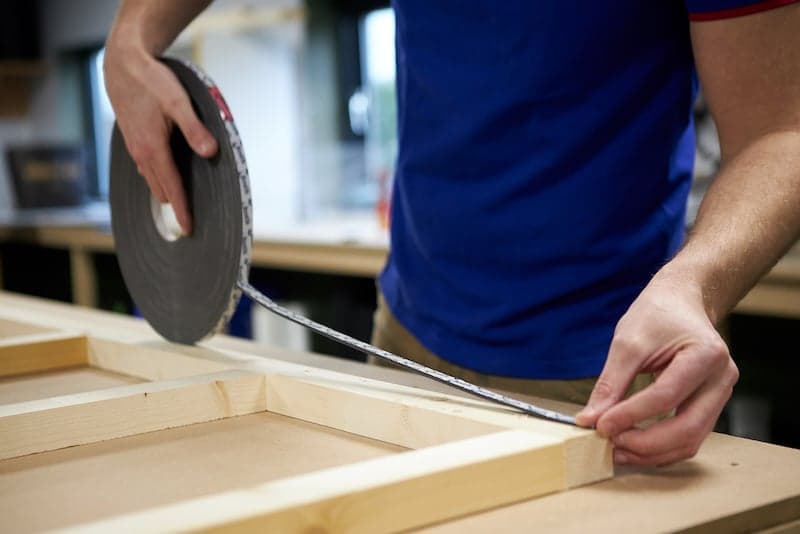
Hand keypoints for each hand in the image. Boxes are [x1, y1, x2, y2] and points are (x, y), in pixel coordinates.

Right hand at [103, 45, 216, 234]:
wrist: (122, 65)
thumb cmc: (152, 81)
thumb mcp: (178, 102)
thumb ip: (195, 129)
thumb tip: (211, 152)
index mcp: (153, 148)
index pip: (172, 188)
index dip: (182, 210)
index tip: (189, 229)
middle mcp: (141, 153)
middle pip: (162, 190)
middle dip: (176, 206)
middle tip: (193, 222)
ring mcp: (135, 148)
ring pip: (153, 180)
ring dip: (167, 193)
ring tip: (183, 204)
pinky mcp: (134, 141)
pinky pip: (148, 169)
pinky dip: (159, 179)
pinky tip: (169, 178)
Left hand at [575, 270, 738, 465]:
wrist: (680, 303)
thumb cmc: (657, 315)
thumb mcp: (628, 342)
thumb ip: (610, 384)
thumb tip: (591, 419)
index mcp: (706, 355)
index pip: (666, 396)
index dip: (631, 415)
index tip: (600, 426)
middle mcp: (722, 379)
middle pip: (687, 428)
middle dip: (644, 443)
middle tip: (608, 443)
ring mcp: (720, 395)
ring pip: (690, 441)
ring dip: (651, 453)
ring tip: (616, 450)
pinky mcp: (710, 406)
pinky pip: (688, 437)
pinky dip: (660, 448)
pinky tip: (632, 445)